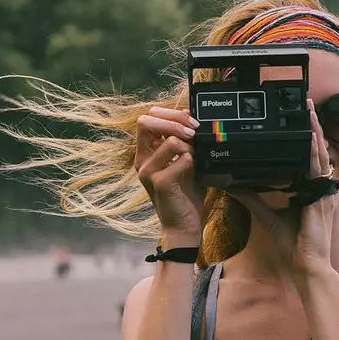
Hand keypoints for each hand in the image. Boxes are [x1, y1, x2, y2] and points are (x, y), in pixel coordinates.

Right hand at [134, 106, 203, 239]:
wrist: (184, 225)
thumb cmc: (186, 193)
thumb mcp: (185, 161)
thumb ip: (184, 140)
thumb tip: (191, 116)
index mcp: (146, 152)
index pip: (147, 118)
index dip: (170, 114)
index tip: (190, 121)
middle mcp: (142, 160)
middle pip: (146, 121)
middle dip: (175, 121)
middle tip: (194, 131)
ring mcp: (147, 172)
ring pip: (169, 140)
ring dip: (189, 144)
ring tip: (196, 156)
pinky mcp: (159, 183)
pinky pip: (180, 159)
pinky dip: (192, 160)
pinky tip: (195, 170)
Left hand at [230, 98, 336, 278]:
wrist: (305, 265)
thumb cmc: (292, 244)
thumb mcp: (266, 215)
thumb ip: (250, 197)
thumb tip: (230, 183)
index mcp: (307, 189)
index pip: (305, 157)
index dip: (303, 137)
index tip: (297, 118)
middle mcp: (317, 186)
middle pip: (314, 149)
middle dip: (311, 126)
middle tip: (306, 103)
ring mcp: (322, 190)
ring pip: (318, 153)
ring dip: (314, 131)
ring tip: (310, 110)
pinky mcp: (321, 197)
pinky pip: (319, 169)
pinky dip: (315, 152)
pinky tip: (312, 137)